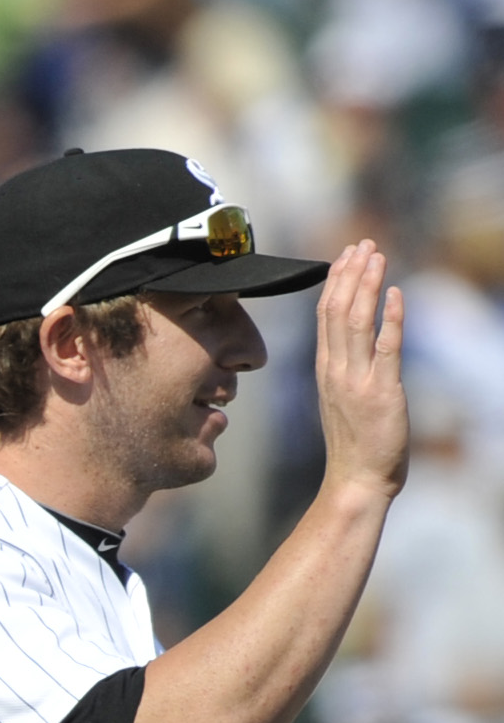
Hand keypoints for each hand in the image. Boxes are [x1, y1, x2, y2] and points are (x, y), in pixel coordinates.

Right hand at [316, 237, 406, 500]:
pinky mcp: (381, 392)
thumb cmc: (355, 443)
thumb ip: (349, 369)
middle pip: (337, 311)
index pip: (325, 315)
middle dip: (350, 273)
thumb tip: (361, 343)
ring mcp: (356, 380)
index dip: (336, 281)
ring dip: (366, 286)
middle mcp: (335, 370)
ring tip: (376, 256)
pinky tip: (396, 294)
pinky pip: (385, 348)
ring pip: (355, 322)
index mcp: (326, 370)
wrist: (356, 479)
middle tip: (363, 243)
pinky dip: (390, 319)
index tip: (347, 255)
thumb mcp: (344, 399)